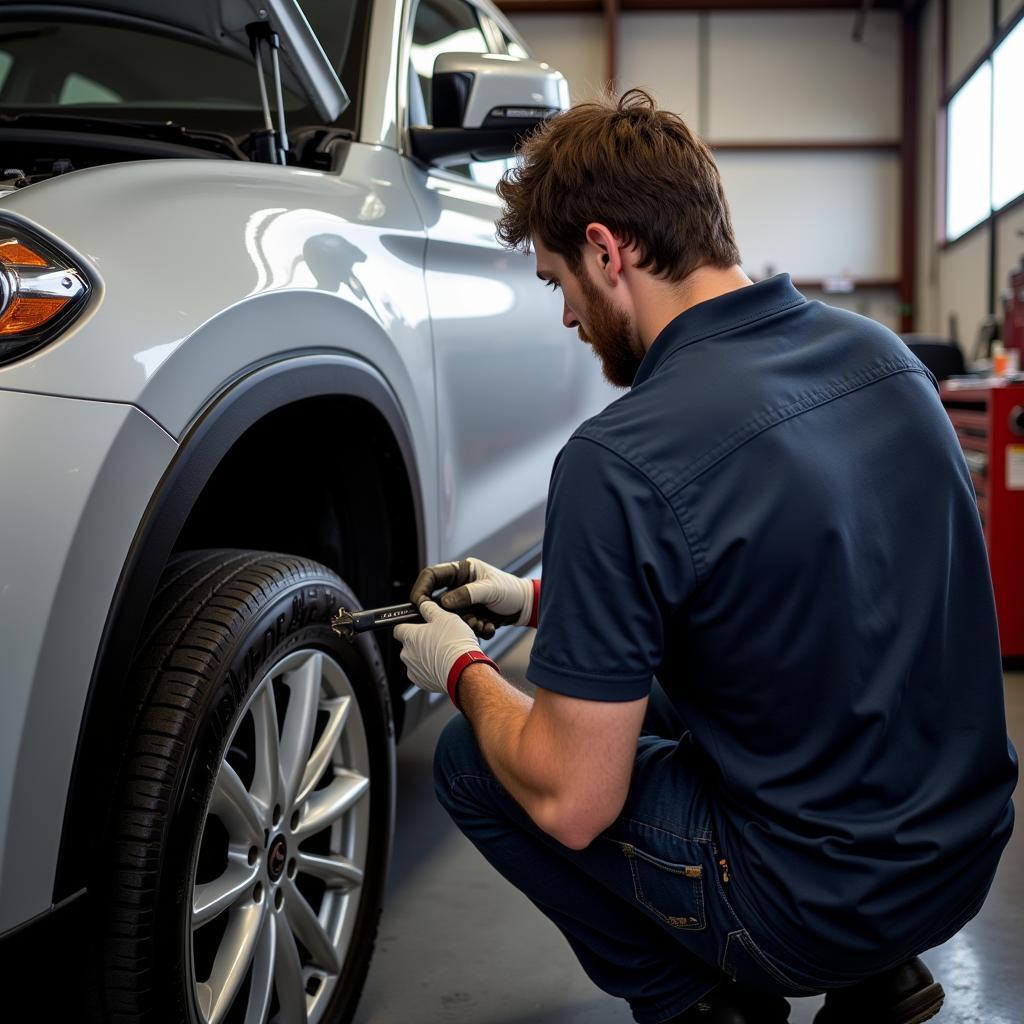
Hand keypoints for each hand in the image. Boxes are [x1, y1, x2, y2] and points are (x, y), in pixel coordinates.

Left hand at [393, 599, 481, 695]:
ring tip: (443, 652)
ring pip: (416, 659)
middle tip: (438, 638)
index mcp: (409, 636)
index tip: (418, 625)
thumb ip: (430, 609)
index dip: (409, 625)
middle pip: (408, 645)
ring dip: (425, 656)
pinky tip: (444, 664)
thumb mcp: (445, 617)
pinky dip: (431, 669)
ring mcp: (413, 670)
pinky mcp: (422, 683)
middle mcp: (407, 654)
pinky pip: (423, 673)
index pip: (399, 628)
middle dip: (420, 642)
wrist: (464, 671)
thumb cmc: (455, 644)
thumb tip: (424, 604)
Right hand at [410, 557, 533, 637]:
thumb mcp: (491, 589)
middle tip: (456, 621)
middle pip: (437, 602)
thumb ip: (467, 593)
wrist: (526, 606)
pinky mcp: (470, 616)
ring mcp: (463, 603)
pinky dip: (475, 629)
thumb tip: (444, 602)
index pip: (431, 576)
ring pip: (450, 618)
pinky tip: (489, 626)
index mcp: (461, 571)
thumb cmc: (512, 590)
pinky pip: (463, 627)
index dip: (422, 588)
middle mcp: (459, 587)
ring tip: (481, 623)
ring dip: (465, 624)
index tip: (419, 604)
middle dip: (446, 615)